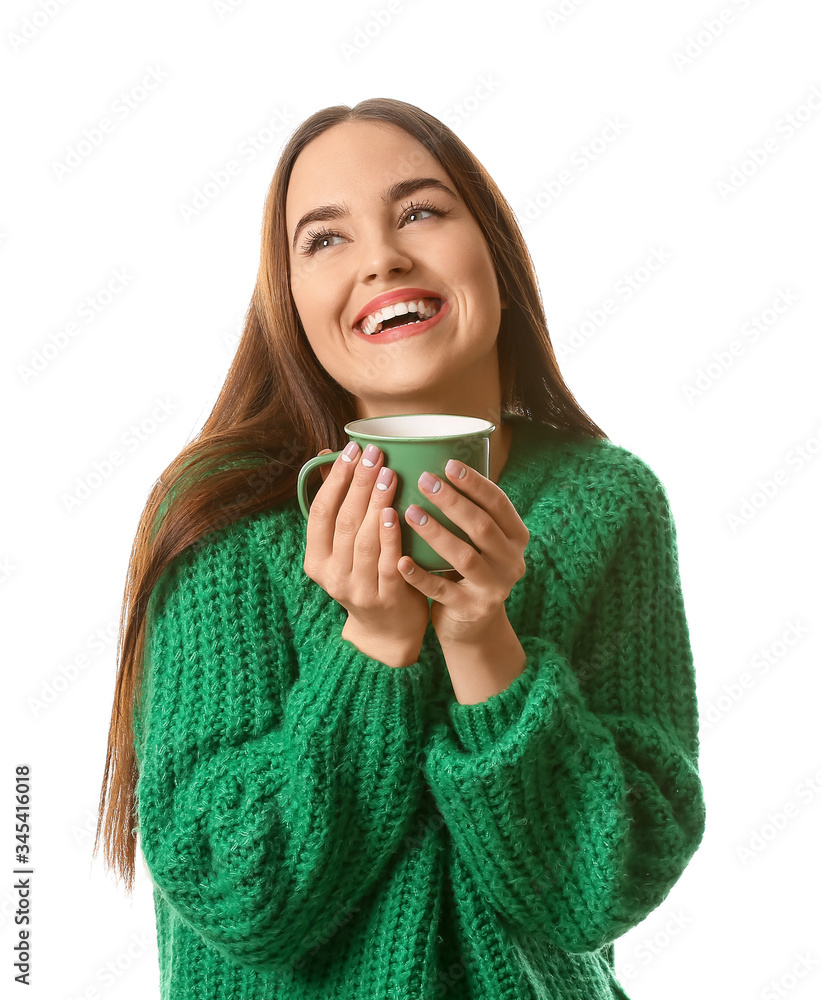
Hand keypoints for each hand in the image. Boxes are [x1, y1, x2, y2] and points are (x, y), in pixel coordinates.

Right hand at [303, 444, 429, 665]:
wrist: (388, 631)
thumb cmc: (368, 577)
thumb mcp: (345, 548)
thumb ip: (340, 507)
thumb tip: (329, 455)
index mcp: (316, 560)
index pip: (320, 511)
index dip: (335, 479)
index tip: (351, 450)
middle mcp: (331, 575)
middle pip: (343, 520)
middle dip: (358, 483)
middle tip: (375, 454)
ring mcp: (357, 588)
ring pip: (362, 539)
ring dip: (374, 503)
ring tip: (388, 473)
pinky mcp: (384, 598)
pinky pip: (386, 562)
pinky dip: (389, 536)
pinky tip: (396, 512)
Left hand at [397, 460, 528, 645]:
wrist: (472, 625)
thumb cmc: (467, 569)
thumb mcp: (478, 541)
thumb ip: (467, 512)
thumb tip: (432, 461)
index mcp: (516, 537)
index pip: (498, 503)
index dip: (474, 483)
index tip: (448, 463)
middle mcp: (511, 561)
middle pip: (481, 526)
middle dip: (452, 501)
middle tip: (423, 480)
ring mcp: (493, 588)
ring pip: (464, 556)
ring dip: (435, 532)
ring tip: (409, 512)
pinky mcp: (470, 610)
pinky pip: (441, 590)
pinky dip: (419, 575)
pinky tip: (400, 560)